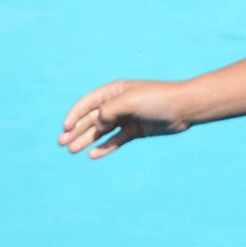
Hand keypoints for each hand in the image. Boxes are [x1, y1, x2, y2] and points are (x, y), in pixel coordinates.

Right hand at [60, 80, 189, 155]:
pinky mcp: (135, 131)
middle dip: (76, 130)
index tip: (65, 128)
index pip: (88, 103)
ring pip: (101, 131)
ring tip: (72, 151)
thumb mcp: (129, 102)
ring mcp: (126, 118)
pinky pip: (115, 141)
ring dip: (86, 140)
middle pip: (92, 118)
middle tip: (62, 143)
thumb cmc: (157, 99)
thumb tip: (97, 125)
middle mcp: (118, 104)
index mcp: (114, 91)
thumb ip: (109, 112)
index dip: (74, 115)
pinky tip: (93, 155)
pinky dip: (104, 148)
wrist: (183, 108)